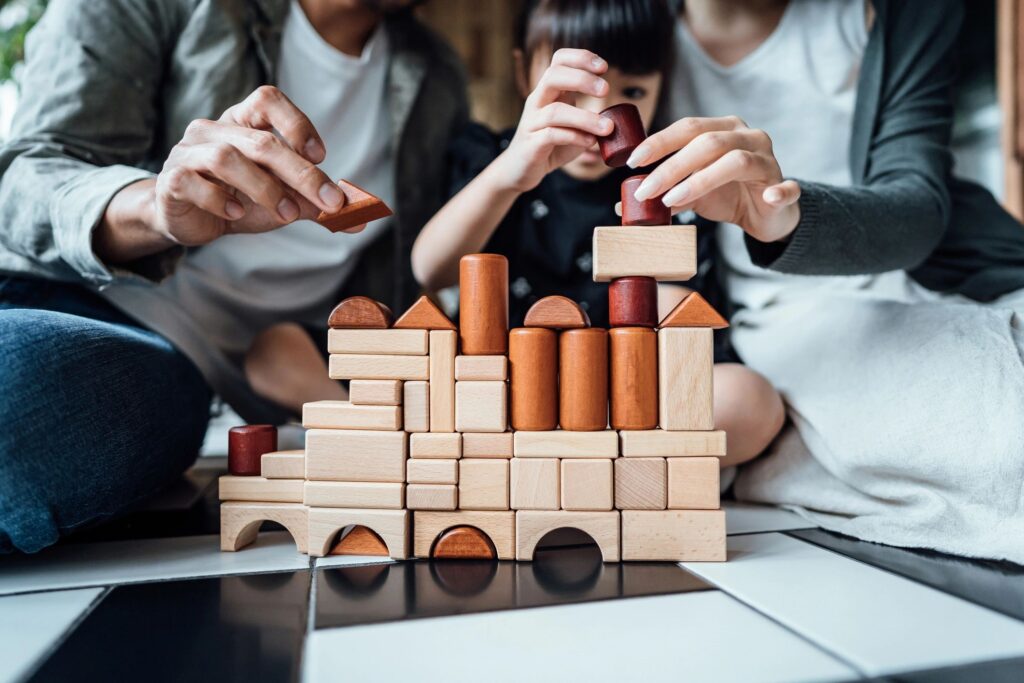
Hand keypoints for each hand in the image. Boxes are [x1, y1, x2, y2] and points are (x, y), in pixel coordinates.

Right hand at [152, 86, 354, 246]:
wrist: (190, 220)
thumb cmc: (239, 200)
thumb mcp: (282, 199)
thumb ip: (316, 204)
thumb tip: (359, 218)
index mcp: (242, 122)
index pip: (268, 99)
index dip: (297, 123)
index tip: (321, 157)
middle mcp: (212, 129)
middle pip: (261, 141)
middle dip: (300, 173)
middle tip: (329, 202)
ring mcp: (188, 152)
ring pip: (227, 158)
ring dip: (264, 188)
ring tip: (285, 214)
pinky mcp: (172, 181)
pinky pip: (193, 182)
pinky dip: (219, 200)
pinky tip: (237, 215)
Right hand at [490, 48, 613, 192]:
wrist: (521, 170)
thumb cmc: (551, 145)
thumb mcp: (572, 125)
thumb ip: (589, 117)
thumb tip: (618, 118)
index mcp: (548, 92)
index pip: (559, 60)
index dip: (581, 57)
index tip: (604, 67)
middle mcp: (537, 102)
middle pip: (553, 76)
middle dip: (582, 79)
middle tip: (606, 90)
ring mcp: (531, 123)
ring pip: (555, 111)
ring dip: (585, 118)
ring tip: (608, 128)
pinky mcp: (531, 144)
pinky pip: (551, 135)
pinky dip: (574, 137)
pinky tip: (590, 142)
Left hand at [627, 116, 800, 242]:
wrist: (765, 215)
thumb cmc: (726, 195)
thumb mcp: (690, 192)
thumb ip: (663, 193)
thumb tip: (622, 203)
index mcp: (724, 130)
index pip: (688, 127)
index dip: (660, 142)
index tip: (632, 161)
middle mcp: (748, 137)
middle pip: (707, 142)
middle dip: (671, 166)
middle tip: (644, 189)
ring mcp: (768, 160)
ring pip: (736, 161)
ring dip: (701, 181)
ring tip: (671, 200)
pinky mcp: (784, 187)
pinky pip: (785, 188)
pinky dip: (778, 192)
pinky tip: (767, 198)